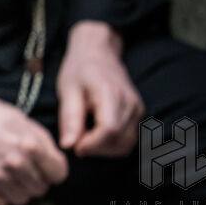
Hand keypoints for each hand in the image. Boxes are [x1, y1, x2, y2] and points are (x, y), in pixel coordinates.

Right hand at [0, 82, 67, 204]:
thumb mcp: (19, 118)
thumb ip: (40, 140)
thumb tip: (51, 158)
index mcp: (31, 144)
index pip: (59, 174)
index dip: (53, 170)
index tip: (46, 168)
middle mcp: (17, 164)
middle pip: (40, 189)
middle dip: (35, 181)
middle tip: (24, 171)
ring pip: (21, 200)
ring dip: (17, 191)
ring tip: (9, 178)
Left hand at [56, 21, 142, 158]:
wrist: (98, 54)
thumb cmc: (80, 70)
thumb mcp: (67, 91)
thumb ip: (69, 119)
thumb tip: (68, 146)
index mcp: (112, 94)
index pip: (110, 129)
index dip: (92, 144)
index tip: (74, 146)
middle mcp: (131, 103)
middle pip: (120, 140)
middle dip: (96, 149)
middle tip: (75, 142)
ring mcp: (138, 110)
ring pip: (126, 144)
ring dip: (104, 150)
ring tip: (84, 139)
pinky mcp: (138, 115)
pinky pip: (128, 139)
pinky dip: (111, 145)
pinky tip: (95, 136)